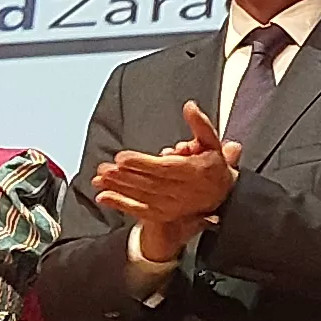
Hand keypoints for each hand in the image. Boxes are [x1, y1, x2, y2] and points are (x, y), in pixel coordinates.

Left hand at [91, 106, 238, 260]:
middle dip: (125, 176)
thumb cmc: (213, 165)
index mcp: (194, 171)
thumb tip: (189, 106)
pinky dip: (120, 205)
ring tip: (99, 180)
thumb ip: (200, 124)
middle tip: (105, 168)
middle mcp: (183, 191)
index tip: (123, 158)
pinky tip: (104, 197)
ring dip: (119, 188)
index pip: (165, 168)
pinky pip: (139, 211)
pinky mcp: (163, 214)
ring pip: (142, 197)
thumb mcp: (211, 141)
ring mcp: (172, 205)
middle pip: (150, 184)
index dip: (142, 164)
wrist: (221, 194)